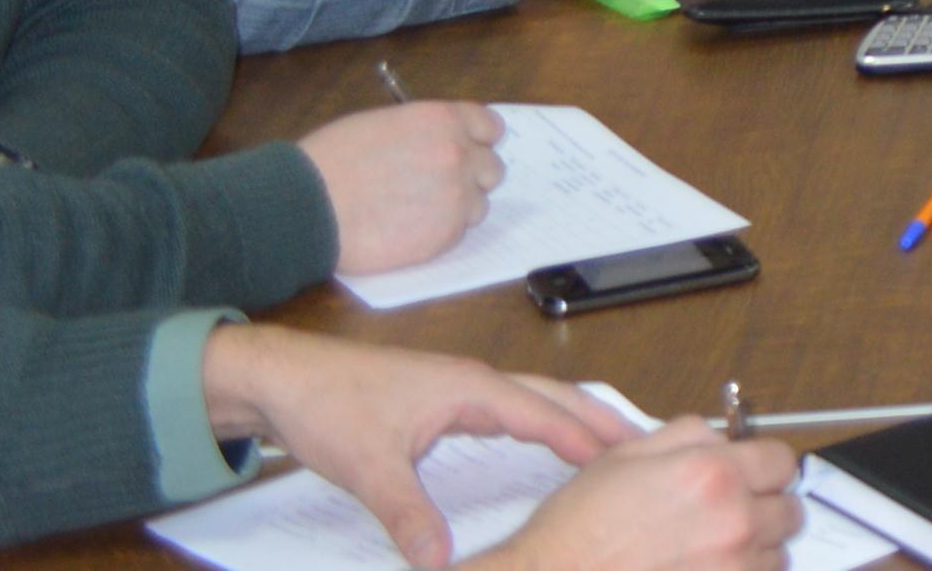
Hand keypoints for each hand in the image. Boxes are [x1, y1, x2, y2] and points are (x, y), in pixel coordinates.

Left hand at [196, 329, 627, 570]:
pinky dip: (544, 422)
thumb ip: (409, 514)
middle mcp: (474, 382)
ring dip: (576, 417)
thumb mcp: (370, 467)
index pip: (546, 413)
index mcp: (470, 388)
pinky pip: (512, 408)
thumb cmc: (327, 404)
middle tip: (648, 445)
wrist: (282, 378)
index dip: (588, 439)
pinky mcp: (444, 399)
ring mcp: (461, 388)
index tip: (630, 460)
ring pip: (537, 398)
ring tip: (612, 444)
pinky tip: (544, 443)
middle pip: (556, 396)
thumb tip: (440, 561)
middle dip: (602, 419)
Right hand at [295, 101, 505, 275]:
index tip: (468, 150)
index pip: (490, 127)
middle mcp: (458, 154)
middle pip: (491, 168)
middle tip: (435, 186)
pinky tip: (404, 229)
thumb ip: (424, 131)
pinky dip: (437, 234)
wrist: (303, 208)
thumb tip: (441, 141)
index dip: (478, 140)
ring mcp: (455, 197)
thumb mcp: (381, 124)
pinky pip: (456, 234)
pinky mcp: (444, 236)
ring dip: (455, 209)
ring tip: (413, 211)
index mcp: (442, 120)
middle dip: (469, 176)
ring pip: (477, 205)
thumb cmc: (330, 161)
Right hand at [484, 423, 803, 570]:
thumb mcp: (626, 456)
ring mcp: (732, 570)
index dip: (764, 467)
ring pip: (776, 556)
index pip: (784, 462)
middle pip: (791, 511)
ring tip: (708, 553)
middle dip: (764, 510)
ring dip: (753, 553)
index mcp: (713, 475)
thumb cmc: (576, 531)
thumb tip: (723, 437)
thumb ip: (689, 436)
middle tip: (727, 517)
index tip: (752, 477)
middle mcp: (732, 522)